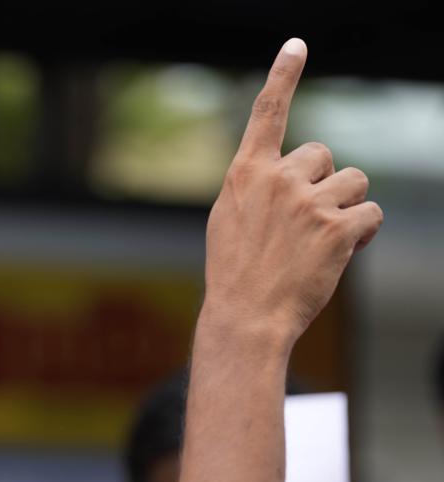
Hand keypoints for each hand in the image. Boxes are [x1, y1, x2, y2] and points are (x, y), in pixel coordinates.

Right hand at [202, 38, 381, 347]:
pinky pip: (370, 214)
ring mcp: (307, 201)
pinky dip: (362, 235)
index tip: (297, 46)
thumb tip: (293, 172)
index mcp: (245, 174)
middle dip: (322, 184)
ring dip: (345, 208)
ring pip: (353, 181)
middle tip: (303, 225)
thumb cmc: (236, 273)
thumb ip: (258, 187)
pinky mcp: (337, 227)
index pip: (267, 113)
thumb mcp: (229, 219)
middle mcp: (277, 178)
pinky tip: (339, 254)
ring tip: (320, 242)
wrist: (245, 317)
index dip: (284, 77)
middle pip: (323, 154)